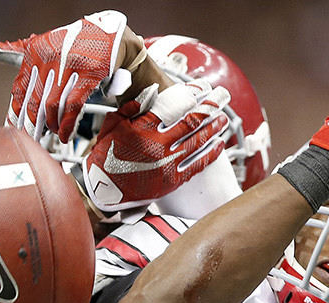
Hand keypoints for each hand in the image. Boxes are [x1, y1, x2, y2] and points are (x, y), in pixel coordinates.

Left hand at [0, 10, 133, 141]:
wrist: (109, 33)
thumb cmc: (76, 40)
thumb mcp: (44, 42)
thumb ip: (15, 48)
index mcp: (35, 52)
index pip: (19, 89)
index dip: (16, 112)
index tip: (15, 128)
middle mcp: (49, 58)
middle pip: (34, 101)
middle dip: (32, 125)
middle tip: (33, 138)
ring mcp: (69, 66)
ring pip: (52, 106)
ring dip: (52, 125)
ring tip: (53, 134)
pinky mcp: (88, 75)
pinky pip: (73, 106)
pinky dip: (68, 124)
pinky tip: (65, 134)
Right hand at [83, 80, 230, 211]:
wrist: (104, 191)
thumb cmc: (105, 156)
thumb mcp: (112, 126)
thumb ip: (131, 107)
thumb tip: (152, 91)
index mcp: (143, 128)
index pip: (175, 104)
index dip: (192, 93)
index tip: (203, 85)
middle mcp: (158, 145)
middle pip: (193, 120)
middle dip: (211, 105)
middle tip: (223, 95)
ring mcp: (168, 164)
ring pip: (199, 141)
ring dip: (214, 127)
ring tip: (224, 117)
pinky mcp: (173, 180)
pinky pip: (197, 164)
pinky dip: (211, 153)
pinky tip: (219, 143)